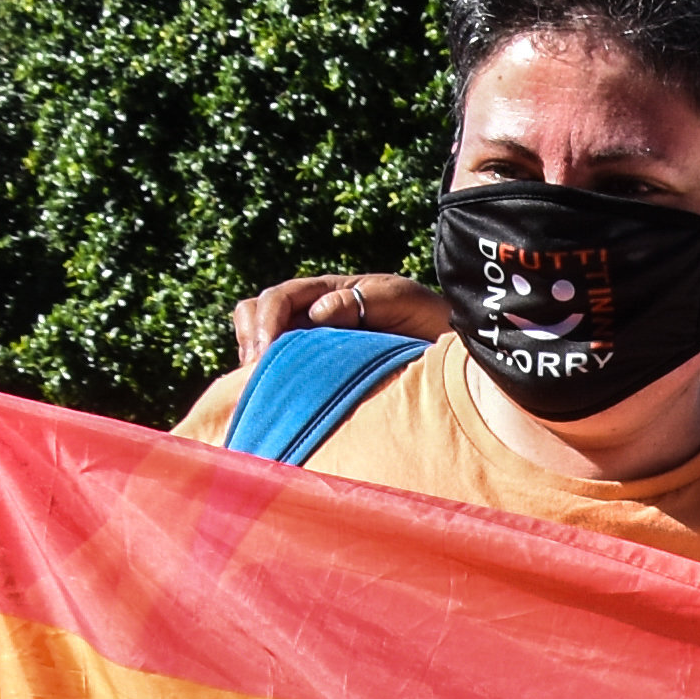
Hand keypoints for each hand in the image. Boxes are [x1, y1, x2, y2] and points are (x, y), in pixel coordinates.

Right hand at [214, 273, 443, 379]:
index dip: (266, 323)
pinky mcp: (311, 372)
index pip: (278, 298)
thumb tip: (317, 313)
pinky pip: (276, 375)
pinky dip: (267, 385)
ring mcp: (308, 343)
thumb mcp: (405, 301)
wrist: (448, 351)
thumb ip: (367, 300)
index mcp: (327, 293)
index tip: (264, 356)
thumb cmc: (428, 321)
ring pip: (258, 345)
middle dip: (251, 341)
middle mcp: (310, 314)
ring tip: (259, 391)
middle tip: (256, 376)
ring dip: (253, 365)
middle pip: (254, 315)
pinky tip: (275, 404)